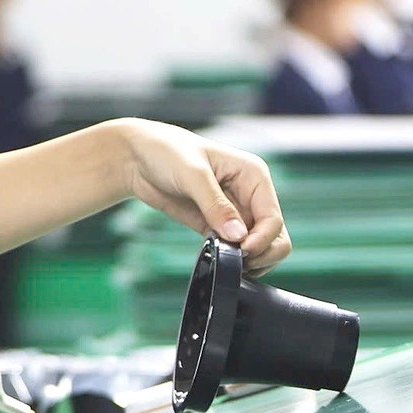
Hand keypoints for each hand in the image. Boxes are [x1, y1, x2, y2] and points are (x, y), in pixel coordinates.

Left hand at [119, 120, 291, 273]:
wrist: (138, 158)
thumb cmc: (167, 151)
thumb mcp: (193, 174)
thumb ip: (215, 205)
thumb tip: (238, 236)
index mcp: (254, 176)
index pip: (273, 218)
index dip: (262, 239)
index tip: (242, 251)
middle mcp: (250, 195)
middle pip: (274, 236)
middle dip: (262, 253)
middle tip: (236, 261)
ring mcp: (234, 213)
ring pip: (258, 247)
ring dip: (247, 260)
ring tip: (223, 259)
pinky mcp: (216, 226)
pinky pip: (233, 250)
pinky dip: (229, 259)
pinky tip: (213, 257)